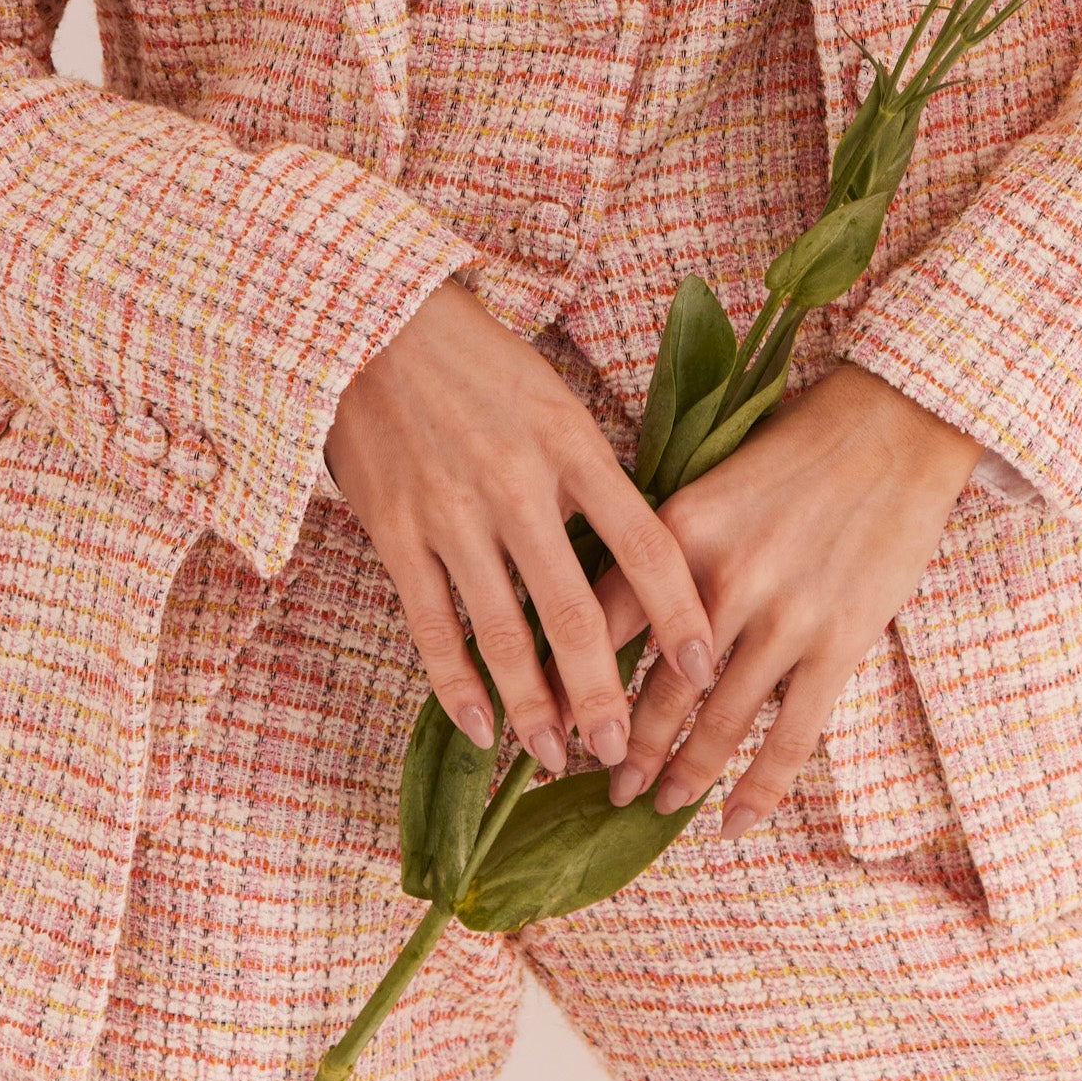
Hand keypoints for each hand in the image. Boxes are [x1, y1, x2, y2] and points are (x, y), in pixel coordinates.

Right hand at [326, 276, 713, 774]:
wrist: (375, 325)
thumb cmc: (479, 362)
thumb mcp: (555, 401)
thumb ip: (592, 475)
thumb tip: (638, 559)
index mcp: (572, 446)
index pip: (646, 544)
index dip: (679, 614)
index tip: (706, 670)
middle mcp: (517, 486)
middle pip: (574, 613)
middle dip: (603, 693)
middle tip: (624, 752)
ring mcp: (453, 515)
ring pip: (502, 636)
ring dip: (534, 708)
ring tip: (559, 755)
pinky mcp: (397, 533)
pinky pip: (432, 627)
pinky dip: (456, 686)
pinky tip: (480, 728)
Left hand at [594, 362, 976, 838]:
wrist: (894, 425)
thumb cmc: (797, 445)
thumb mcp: (710, 481)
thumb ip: (665, 546)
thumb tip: (615, 609)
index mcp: (677, 531)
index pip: (603, 623)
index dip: (572, 681)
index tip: (555, 719)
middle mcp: (722, 580)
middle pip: (654, 689)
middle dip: (623, 747)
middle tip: (600, 781)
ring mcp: (784, 617)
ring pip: (717, 723)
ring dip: (681, 774)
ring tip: (654, 804)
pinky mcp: (839, 641)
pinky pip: (791, 736)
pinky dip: (758, 788)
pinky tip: (732, 822)